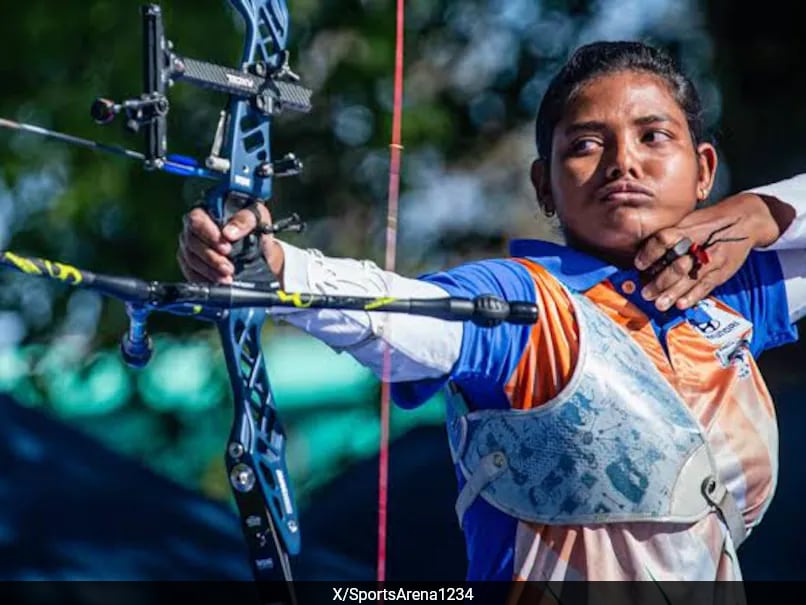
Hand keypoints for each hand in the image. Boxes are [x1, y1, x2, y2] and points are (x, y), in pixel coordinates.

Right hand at [177, 203, 283, 284]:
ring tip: (226, 278)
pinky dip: (203, 279)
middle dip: (211, 258)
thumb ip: (244, 220)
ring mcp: (190, 246)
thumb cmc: (254, 226)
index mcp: (206, 212)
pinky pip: (189, 272)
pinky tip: (217, 282)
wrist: (259, 246)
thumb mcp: (256, 217)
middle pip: (192, 242)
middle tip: (229, 268)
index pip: (196, 220)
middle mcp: (193, 228)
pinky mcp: (190, 262)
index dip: (208, 234)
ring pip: (190, 259)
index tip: (225, 247)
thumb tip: (229, 233)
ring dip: (209, 271)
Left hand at [633, 193, 780, 310]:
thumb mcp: (688, 220)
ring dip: (673, 294)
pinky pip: (706, 286)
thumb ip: (669, 234)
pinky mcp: (722, 272)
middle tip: (645, 293)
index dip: (649, 253)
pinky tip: (681, 304)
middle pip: (678, 265)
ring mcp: (713, 259)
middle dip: (660, 282)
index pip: (664, 239)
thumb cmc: (709, 222)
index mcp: (688, 228)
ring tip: (659, 304)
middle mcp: (700, 244)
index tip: (638, 265)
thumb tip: (642, 253)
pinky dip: (693, 297)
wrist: (745, 222)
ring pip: (691, 279)